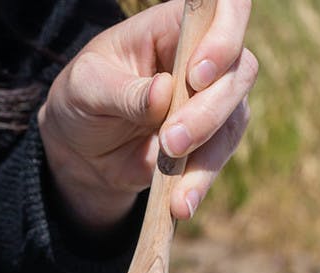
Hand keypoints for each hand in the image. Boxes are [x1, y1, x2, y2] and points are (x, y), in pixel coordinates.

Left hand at [38, 0, 257, 229]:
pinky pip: (217, 159)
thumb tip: (164, 93)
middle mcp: (202, 59)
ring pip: (234, 118)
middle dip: (209, 111)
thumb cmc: (82, 100)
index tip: (195, 76)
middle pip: (238, 70)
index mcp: (172, 27)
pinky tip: (181, 205)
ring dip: (208, 156)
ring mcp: (211, 101)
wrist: (81, 151)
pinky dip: (200, 183)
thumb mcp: (86, 88)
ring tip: (176, 188)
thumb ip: (123, 91)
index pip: (224, 8)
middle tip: (170, 141)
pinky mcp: (208, 142)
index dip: (224, 35)